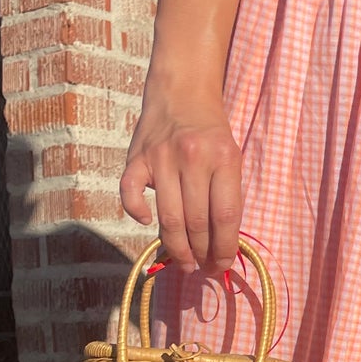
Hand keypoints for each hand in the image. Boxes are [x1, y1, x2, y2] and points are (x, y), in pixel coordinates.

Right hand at [120, 96, 243, 275]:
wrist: (182, 93)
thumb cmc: (211, 133)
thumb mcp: (230, 157)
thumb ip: (226, 195)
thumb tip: (222, 244)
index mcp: (223, 159)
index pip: (226, 216)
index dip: (224, 248)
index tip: (222, 266)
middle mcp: (192, 159)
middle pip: (197, 222)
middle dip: (201, 254)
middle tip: (202, 268)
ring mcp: (161, 158)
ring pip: (168, 218)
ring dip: (176, 248)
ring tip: (183, 263)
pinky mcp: (136, 158)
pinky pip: (130, 194)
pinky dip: (136, 213)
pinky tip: (145, 222)